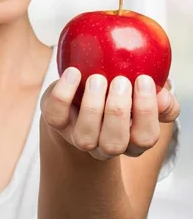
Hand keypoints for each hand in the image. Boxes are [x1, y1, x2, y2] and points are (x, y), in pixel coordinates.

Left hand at [40, 67, 179, 159]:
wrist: (79, 94)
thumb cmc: (116, 93)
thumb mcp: (140, 94)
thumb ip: (159, 97)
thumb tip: (163, 96)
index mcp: (132, 140)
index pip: (145, 138)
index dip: (146, 112)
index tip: (143, 80)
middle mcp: (105, 146)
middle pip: (114, 143)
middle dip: (118, 111)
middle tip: (120, 81)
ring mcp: (78, 137)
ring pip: (85, 137)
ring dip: (92, 106)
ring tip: (97, 78)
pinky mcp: (56, 122)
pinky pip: (55, 115)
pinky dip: (63, 94)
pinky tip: (73, 73)